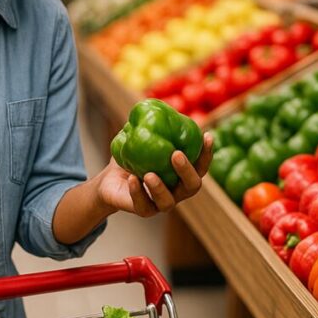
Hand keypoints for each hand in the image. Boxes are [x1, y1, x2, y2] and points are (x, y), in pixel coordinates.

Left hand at [97, 132, 213, 216]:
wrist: (110, 181)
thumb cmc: (133, 158)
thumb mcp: (143, 140)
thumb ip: (154, 127)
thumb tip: (158, 107)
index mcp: (182, 174)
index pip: (201, 166)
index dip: (207, 153)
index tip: (207, 135)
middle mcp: (177, 191)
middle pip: (192, 186)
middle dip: (187, 171)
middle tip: (176, 154)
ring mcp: (161, 203)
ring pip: (168, 202)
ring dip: (160, 188)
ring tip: (149, 173)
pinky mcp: (144, 211)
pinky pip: (144, 206)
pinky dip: (138, 192)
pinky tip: (132, 179)